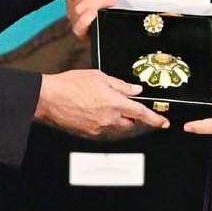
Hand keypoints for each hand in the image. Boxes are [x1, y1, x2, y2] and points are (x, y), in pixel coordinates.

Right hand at [35, 69, 168, 135]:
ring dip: (116, 119)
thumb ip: (121, 85)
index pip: (141, 114)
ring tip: (100, 104)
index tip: (164, 123)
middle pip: (130, 124)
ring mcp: (99, 128)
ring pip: (116, 127)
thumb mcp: (99, 77)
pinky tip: (90, 110)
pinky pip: (102, 129)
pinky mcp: (88, 133)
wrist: (48, 98)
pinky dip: (101, 121)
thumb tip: (136, 91)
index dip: (155, 119)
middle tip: (121, 104)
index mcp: (115, 103)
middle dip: (130, 116)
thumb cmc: (71, 83)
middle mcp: (109, 119)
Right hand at [65, 0, 115, 41]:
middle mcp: (72, 6)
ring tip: (112, 1)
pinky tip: (102, 12)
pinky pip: (81, 21)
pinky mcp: (80, 32)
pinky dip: (92, 14)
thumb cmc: (103, 12)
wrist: (108, 35)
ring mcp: (74, 19)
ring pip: (81, 5)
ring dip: (100, 0)